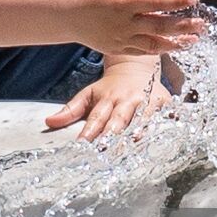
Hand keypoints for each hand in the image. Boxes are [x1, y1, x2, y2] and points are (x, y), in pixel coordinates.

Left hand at [45, 59, 169, 139]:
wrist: (135, 68)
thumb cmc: (110, 88)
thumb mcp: (89, 94)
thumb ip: (71, 109)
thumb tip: (49, 121)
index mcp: (107, 98)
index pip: (96, 117)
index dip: (90, 130)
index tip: (82, 144)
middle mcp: (126, 100)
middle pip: (119, 119)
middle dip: (113, 134)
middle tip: (106, 149)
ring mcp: (146, 100)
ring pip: (143, 118)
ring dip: (139, 131)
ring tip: (134, 143)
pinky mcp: (164, 101)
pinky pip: (166, 114)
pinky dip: (167, 122)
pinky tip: (168, 132)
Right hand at [72, 0, 202, 55]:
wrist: (67, 16)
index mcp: (123, 2)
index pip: (156, 2)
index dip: (176, 1)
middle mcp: (124, 22)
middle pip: (160, 25)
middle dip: (183, 25)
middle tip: (202, 24)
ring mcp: (121, 38)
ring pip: (154, 43)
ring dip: (176, 42)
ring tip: (193, 40)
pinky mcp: (118, 49)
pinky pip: (143, 51)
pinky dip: (159, 49)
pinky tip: (173, 46)